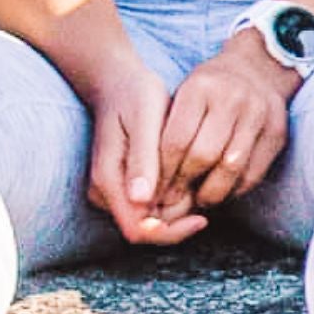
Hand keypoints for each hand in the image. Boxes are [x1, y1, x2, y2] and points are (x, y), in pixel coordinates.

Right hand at [86, 63, 208, 246]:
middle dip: (177, 222)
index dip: (170, 232)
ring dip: (176, 212)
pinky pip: (148, 206)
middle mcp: (105, 192)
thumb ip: (142, 158)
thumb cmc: (134, 94)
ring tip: (203, 187)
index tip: (201, 217)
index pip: (139, 229)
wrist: (118, 81)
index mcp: (108, 179)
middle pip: (144, 230)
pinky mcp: (123, 185)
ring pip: (148, 220)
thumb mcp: (143, 118)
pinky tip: (192, 182)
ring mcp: (113, 190)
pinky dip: (171, 200)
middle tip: (208, 199)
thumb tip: (141, 200)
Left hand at [152, 31, 293, 217]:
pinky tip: (223, 190)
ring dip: (211, 193)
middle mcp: (232, 97)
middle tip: (174, 200)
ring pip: (231, 168)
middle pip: (204, 156)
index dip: (163, 173)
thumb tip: (150, 185)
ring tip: (199, 199)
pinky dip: (235, 190)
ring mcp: (259, 113)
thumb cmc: (209, 89)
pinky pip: (254, 173)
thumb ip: (167, 131)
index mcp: (201, 86)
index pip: (176, 141)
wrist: (257, 68)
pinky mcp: (278, 131)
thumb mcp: (183, 95)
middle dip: (184, 185)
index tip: (154, 191)